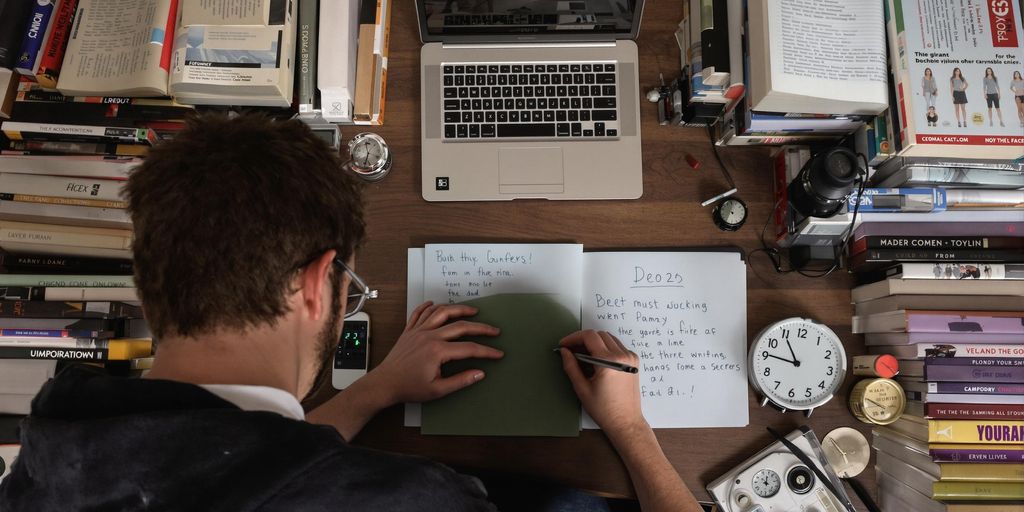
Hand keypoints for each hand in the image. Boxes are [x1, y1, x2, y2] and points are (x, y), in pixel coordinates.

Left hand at [365, 301, 502, 405]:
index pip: (469, 348)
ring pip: (441, 312)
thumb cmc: (409, 388)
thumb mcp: (438, 390)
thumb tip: (480, 373)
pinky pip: (419, 313)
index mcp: (438, 351)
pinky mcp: (409, 331)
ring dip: (458, 309)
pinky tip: (435, 304)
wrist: (384, 384)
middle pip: (460, 326)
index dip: (486, 351)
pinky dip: (428, 306)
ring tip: (472, 310)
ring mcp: (418, 331)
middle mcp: (429, 336)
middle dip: (480, 327)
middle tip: (493, 330)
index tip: (498, 354)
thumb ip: (460, 381)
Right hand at [558, 330, 646, 436]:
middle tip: (571, 351)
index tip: (564, 345)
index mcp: (609, 361)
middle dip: (582, 339)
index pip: (589, 336)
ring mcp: (630, 357)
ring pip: (609, 338)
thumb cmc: (604, 409)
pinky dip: (605, 348)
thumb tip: (564, 351)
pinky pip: (617, 346)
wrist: (626, 421)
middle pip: (599, 334)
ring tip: (583, 356)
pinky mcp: (634, 361)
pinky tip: (597, 361)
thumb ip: (571, 366)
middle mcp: (622, 355)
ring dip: (594, 342)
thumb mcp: (582, 388)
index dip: (573, 338)